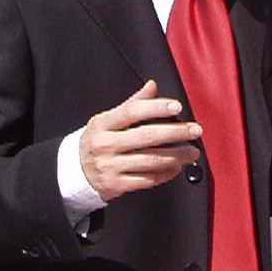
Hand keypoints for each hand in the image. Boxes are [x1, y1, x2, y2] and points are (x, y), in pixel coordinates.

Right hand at [78, 79, 202, 203]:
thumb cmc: (98, 140)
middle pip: (146, 136)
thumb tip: (152, 86)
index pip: (132, 111)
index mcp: (103, 124)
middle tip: (195, 130)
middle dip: (176, 133)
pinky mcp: (117, 184)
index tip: (177, 106)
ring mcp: (111, 166)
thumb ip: (131, 104)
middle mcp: (106, 144)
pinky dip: (166, 173)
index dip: (156, 107)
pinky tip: (177, 167)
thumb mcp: (107, 120)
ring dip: (177, 156)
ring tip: (192, 152)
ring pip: (151, 160)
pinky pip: (148, 180)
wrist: (75, 171)